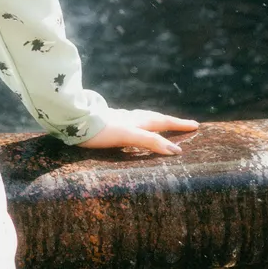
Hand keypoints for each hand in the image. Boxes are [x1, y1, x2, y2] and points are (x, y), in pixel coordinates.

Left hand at [82, 108, 199, 155]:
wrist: (72, 122)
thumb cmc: (100, 130)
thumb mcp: (128, 136)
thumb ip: (150, 141)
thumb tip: (176, 150)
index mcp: (136, 121)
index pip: (162, 121)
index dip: (179, 124)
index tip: (196, 125)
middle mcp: (129, 118)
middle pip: (154, 118)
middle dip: (170, 121)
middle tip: (185, 124)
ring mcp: (118, 120)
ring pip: (141, 119)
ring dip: (155, 122)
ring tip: (161, 124)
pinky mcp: (107, 124)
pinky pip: (130, 123)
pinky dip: (139, 125)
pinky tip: (131, 128)